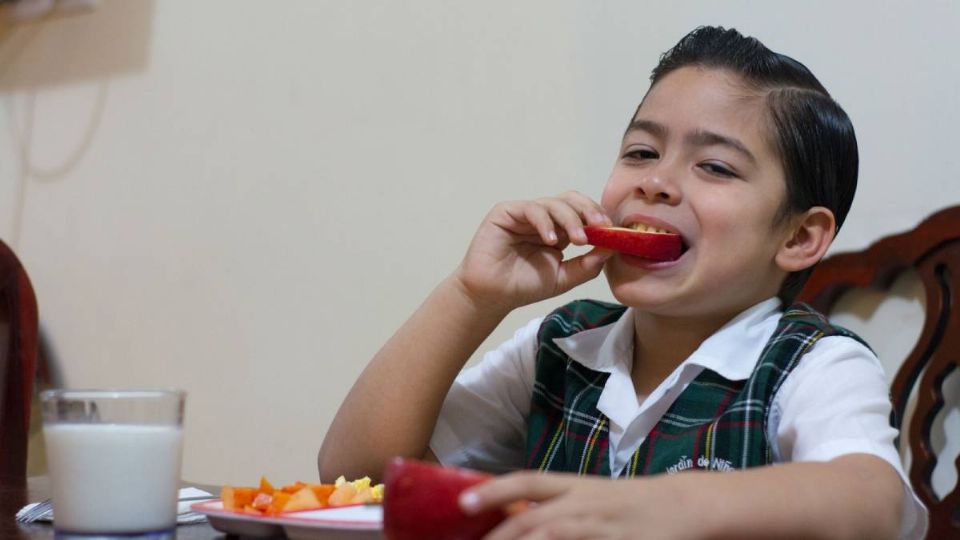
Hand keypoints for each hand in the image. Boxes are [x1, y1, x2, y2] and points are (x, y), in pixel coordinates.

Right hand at [453, 192, 613, 312]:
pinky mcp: (506, 212)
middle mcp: (543, 218)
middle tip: (601, 226)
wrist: (492, 296)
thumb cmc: (523, 286)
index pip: (582, 213)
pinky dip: (545, 222)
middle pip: (571, 200)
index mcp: (558, 230)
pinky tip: (551, 240)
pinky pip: (531, 208)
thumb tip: (611, 248)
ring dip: (571, 219)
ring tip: (578, 240)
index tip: (613, 231)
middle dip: (589, 210)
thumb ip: (587, 265)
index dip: (598, 217)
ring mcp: (524, 213)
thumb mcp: (563, 278)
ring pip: (554, 203)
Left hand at [459, 471, 702, 539]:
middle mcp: (585, 502)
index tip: (462, 502)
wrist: (684, 504)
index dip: (495, 490)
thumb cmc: (628, 502)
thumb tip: (509, 515)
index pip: (528, 481)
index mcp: (574, 485)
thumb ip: (553, 504)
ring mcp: (603, 526)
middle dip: (503, 534)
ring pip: (557, 533)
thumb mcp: (589, 496)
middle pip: (536, 516)